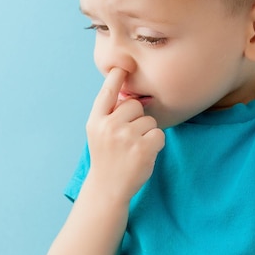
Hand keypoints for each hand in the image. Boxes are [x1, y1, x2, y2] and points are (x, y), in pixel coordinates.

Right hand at [85, 68, 164, 202]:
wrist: (107, 188)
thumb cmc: (107, 157)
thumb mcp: (98, 133)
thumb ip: (109, 114)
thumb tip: (129, 94)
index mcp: (96, 120)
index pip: (107, 93)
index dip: (115, 77)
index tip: (122, 66)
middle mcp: (108, 126)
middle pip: (134, 105)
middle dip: (136, 118)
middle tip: (127, 138)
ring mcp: (125, 137)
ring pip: (149, 120)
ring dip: (146, 133)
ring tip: (134, 149)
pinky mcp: (143, 148)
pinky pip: (158, 134)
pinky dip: (156, 144)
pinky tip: (143, 154)